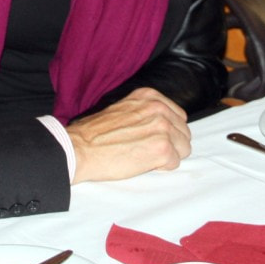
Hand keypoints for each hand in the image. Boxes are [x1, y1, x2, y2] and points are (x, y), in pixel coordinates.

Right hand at [66, 88, 190, 183]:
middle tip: (146, 148)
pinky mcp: (162, 149)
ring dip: (167, 156)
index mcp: (149, 96)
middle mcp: (158, 108)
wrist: (81, 148)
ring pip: (183, 148)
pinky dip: (160, 167)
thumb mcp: (124, 108)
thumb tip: (163, 122)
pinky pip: (175, 163)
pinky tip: (142, 162)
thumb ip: (145, 111)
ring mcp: (162, 128)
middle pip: (184, 132)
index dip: (167, 131)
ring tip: (143, 154)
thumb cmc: (97, 133)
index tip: (150, 137)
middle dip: (170, 144)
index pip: (178, 116)